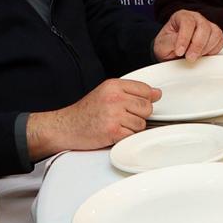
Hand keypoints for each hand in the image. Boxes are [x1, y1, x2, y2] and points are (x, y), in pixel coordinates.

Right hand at [28, 78, 160, 155]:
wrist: (65, 127)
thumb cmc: (85, 112)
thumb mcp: (106, 93)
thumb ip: (131, 92)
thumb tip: (156, 93)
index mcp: (113, 85)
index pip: (146, 90)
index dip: (144, 100)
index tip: (135, 105)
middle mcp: (115, 98)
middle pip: (147, 107)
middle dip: (138, 115)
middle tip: (122, 117)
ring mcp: (114, 114)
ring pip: (142, 123)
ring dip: (132, 128)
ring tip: (116, 125)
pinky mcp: (113, 131)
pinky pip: (133, 135)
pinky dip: (125, 137)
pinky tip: (113, 133)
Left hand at [152, 9, 222, 59]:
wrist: (175, 51)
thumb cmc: (168, 45)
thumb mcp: (162, 45)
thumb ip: (170, 42)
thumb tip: (180, 45)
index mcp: (182, 16)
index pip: (187, 22)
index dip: (184, 38)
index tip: (179, 51)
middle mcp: (197, 18)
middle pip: (203, 27)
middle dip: (197, 45)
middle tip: (189, 58)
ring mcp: (208, 26)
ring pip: (215, 33)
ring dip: (206, 48)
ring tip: (196, 57)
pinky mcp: (216, 36)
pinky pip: (221, 42)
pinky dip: (213, 50)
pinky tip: (203, 55)